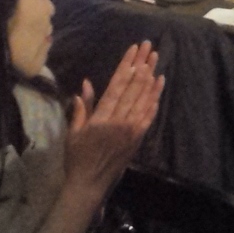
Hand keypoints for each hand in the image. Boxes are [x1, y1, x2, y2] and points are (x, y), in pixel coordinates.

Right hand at [62, 43, 165, 203]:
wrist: (90, 184)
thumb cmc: (77, 157)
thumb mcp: (74, 132)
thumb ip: (83, 108)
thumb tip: (86, 83)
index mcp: (101, 117)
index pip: (117, 84)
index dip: (126, 65)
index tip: (133, 49)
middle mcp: (119, 121)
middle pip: (133, 87)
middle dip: (142, 65)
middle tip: (150, 47)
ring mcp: (131, 130)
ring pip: (144, 98)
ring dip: (151, 76)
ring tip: (156, 59)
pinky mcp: (138, 138)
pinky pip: (149, 114)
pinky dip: (155, 98)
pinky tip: (159, 84)